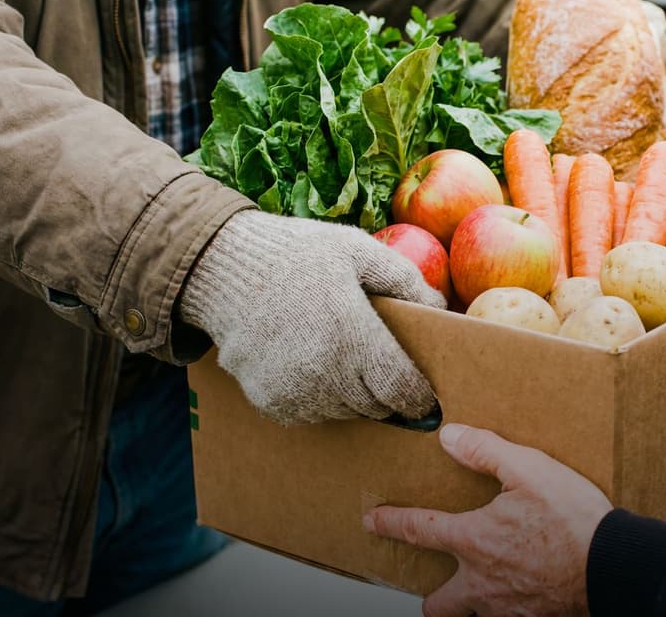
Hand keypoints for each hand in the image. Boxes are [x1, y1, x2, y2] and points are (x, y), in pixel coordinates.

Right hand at [178, 210, 446, 423]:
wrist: (223, 267)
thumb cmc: (298, 255)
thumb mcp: (357, 251)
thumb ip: (405, 280)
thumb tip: (443, 310)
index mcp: (351, 334)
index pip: (400, 389)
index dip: (418, 397)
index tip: (427, 397)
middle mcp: (323, 372)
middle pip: (375, 407)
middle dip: (387, 393)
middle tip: (385, 370)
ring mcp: (293, 391)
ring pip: (344, 413)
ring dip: (353, 396)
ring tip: (344, 360)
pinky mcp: (269, 401)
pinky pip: (310, 413)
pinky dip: (318, 397)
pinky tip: (312, 363)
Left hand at [364, 424, 611, 616]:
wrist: (614, 567)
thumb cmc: (574, 520)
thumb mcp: (530, 470)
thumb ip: (486, 451)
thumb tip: (448, 436)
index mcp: (474, 541)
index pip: (419, 530)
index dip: (390, 523)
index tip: (372, 521)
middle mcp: (482, 582)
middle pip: (438, 604)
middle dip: (432, 599)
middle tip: (435, 590)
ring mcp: (507, 608)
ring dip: (473, 607)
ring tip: (485, 592)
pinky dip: (511, 610)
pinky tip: (526, 594)